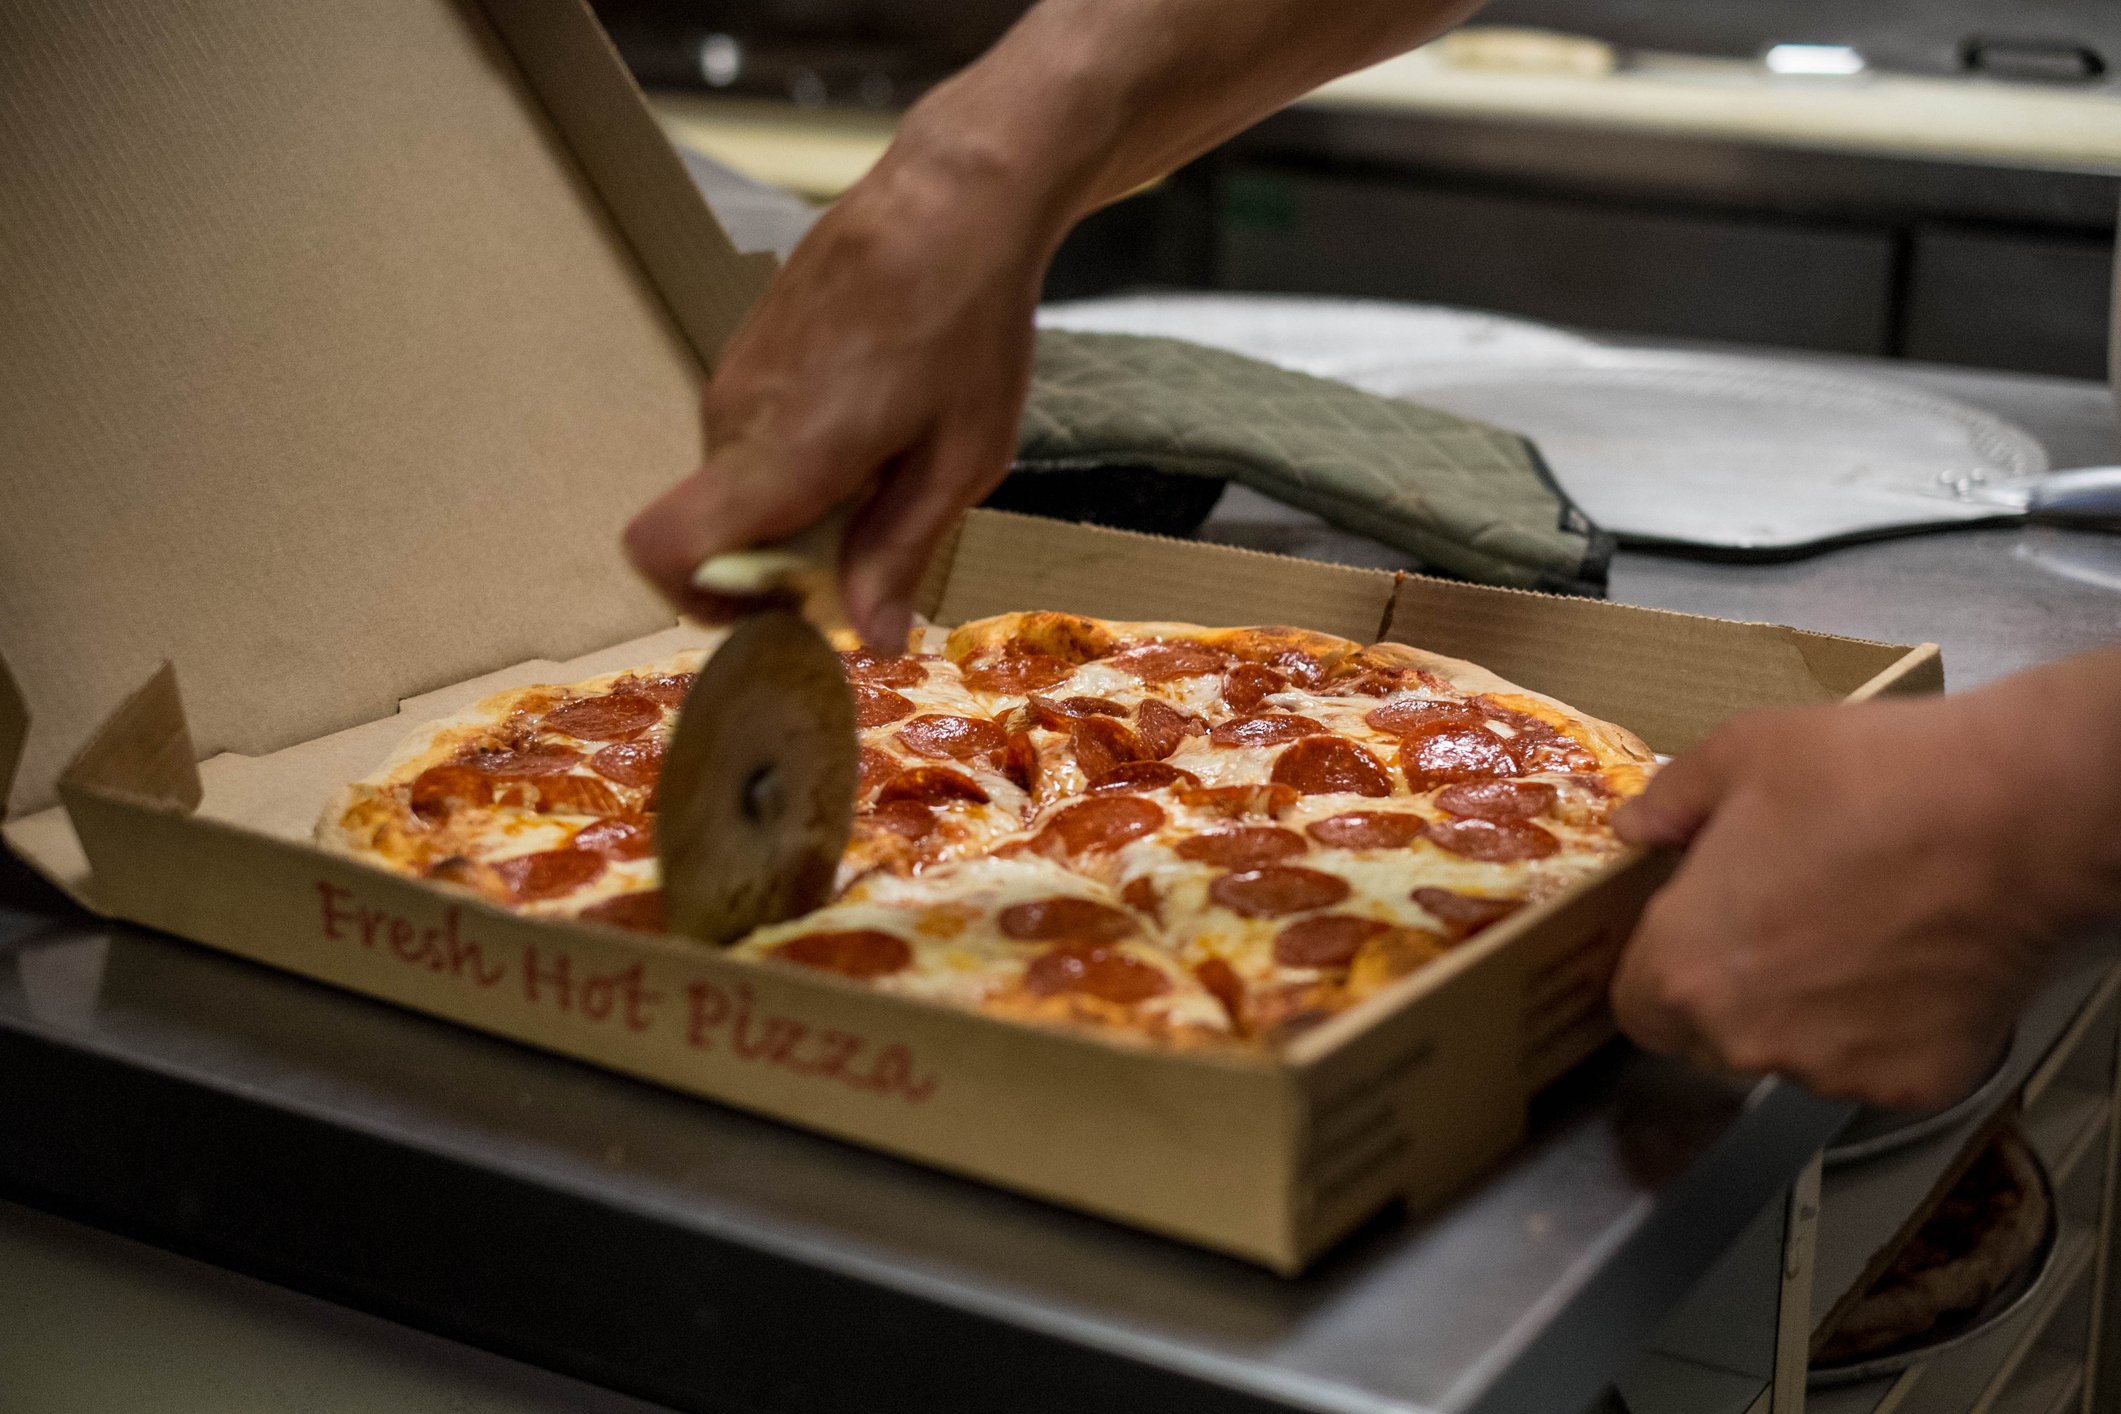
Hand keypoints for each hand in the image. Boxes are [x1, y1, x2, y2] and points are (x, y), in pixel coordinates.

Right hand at [624, 141, 1053, 647]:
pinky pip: (752, 431)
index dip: (703, 600)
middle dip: (780, 558)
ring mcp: (736, 375)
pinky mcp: (749, 347)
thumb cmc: (969, 324)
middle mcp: (735, 416)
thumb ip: (899, 552)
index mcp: (782, 454)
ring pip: (737, 480)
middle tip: (872, 537)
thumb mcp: (961, 459)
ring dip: (796, 501)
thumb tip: (864, 641)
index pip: (664, 548)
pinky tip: (873, 417)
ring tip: (886, 463)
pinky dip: (797, 451)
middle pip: (713, 528)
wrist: (953, 196)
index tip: (779, 605)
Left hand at [1609, 654, 2120, 1111]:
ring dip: (1810, 1011)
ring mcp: (1833, 1071)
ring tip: (1861, 930)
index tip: (1699, 935)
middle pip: (1712, 1038)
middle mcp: (1746, 1040)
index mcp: (1686, 970)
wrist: (2015, 817)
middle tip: (1786, 922)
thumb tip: (1635, 830)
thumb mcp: (1741, 755)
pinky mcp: (1912, 1084)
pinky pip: (1876, 1063)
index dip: (1663, 971)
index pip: (1639, 1009)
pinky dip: (1887, 1027)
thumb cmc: (1868, 778)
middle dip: (1734, 990)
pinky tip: (1914, 960)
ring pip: (1794, 1053)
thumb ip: (1671, 804)